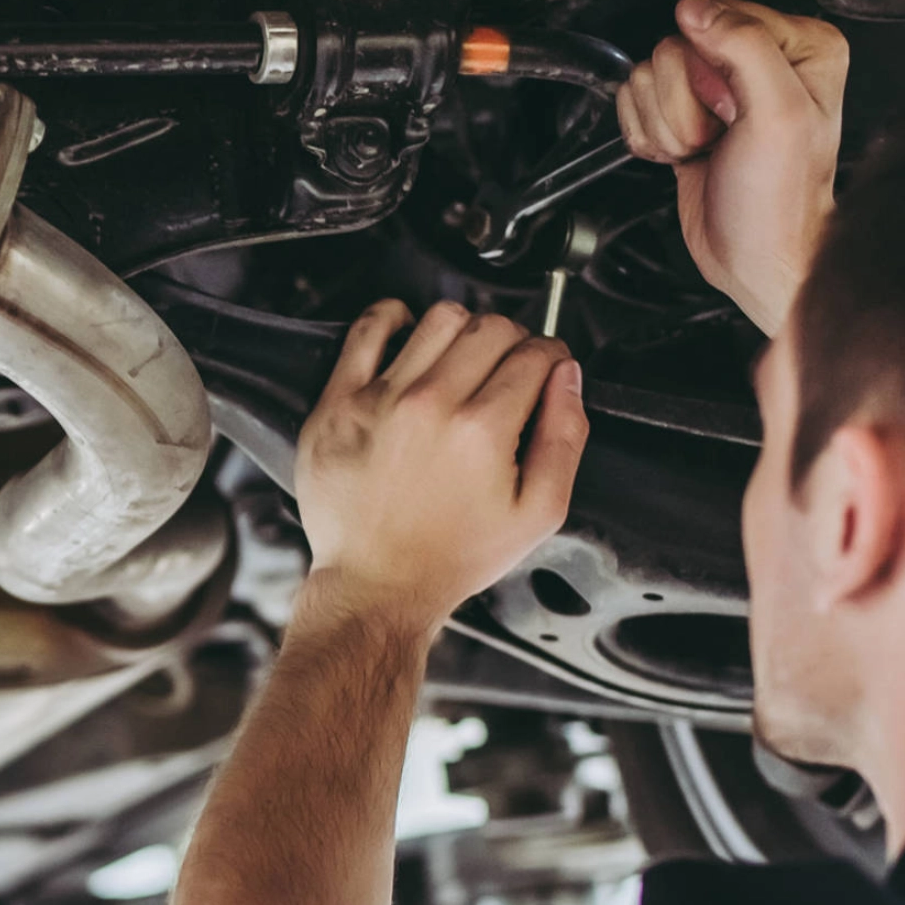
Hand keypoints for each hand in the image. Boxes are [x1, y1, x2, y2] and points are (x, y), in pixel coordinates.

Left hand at [296, 301, 588, 635]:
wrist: (377, 586)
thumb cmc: (453, 556)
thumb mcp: (539, 513)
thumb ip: (566, 437)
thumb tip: (566, 376)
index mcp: (483, 431)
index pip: (535, 354)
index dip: (551, 356)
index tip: (545, 368)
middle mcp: (430, 405)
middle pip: (492, 329)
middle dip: (515, 341)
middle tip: (510, 369)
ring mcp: (379, 399)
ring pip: (440, 319)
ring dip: (464, 330)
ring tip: (464, 360)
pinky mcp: (338, 402)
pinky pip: (368, 329)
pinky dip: (394, 318)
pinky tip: (408, 335)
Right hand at [617, 0, 847, 334]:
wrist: (757, 259)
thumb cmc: (780, 201)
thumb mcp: (778, 114)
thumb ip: (744, 46)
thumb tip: (696, 9)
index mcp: (798, 45)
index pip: (716, 17)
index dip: (711, 68)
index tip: (734, 110)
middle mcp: (758, 60)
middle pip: (673, 47)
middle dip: (683, 102)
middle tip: (719, 134)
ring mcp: (716, 91)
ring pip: (648, 76)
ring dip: (667, 124)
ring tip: (704, 149)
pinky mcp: (684, 116)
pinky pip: (635, 102)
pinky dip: (651, 137)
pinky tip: (684, 156)